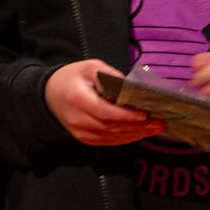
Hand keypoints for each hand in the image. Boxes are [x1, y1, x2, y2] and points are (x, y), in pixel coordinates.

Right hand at [44, 60, 162, 145]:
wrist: (50, 95)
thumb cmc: (73, 78)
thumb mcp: (90, 67)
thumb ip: (110, 77)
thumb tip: (131, 88)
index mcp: (78, 99)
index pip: (105, 112)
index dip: (127, 116)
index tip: (146, 115)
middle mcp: (78, 119)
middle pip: (112, 127)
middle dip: (138, 127)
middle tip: (159, 123)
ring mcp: (81, 132)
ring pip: (112, 137)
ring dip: (136, 134)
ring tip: (156, 128)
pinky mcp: (85, 139)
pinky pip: (109, 142)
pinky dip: (126, 138)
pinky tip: (141, 133)